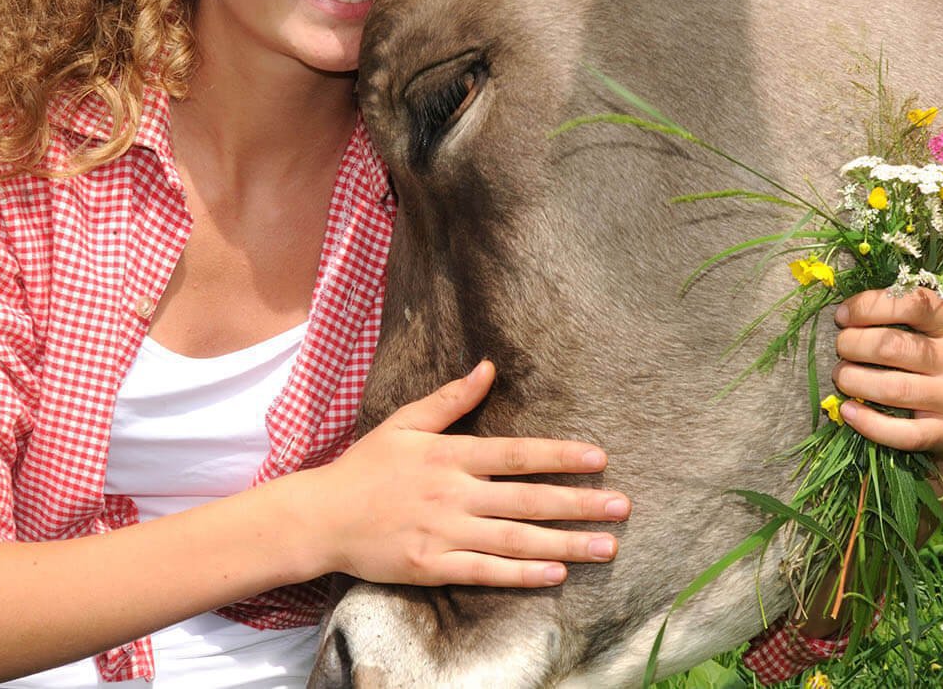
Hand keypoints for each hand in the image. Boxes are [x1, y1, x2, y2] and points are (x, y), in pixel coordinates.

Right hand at [304, 361, 630, 587]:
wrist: (320, 517)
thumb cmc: (365, 467)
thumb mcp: (404, 423)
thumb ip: (450, 399)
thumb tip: (488, 368)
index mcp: (449, 456)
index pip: (517, 454)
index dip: (560, 456)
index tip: (600, 459)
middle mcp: (453, 494)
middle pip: (527, 500)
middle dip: (579, 504)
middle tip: (622, 507)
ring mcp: (444, 533)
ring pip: (515, 540)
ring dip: (565, 543)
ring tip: (607, 546)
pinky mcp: (432, 566)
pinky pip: (485, 572)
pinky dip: (522, 574)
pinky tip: (557, 573)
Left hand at [830, 288, 942, 487]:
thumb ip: (914, 313)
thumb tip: (852, 310)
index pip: (910, 304)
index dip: (867, 306)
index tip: (844, 315)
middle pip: (890, 347)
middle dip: (851, 345)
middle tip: (842, 347)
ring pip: (890, 389)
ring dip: (852, 380)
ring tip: (842, 376)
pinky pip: (899, 433)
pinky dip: (866, 423)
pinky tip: (849, 411)